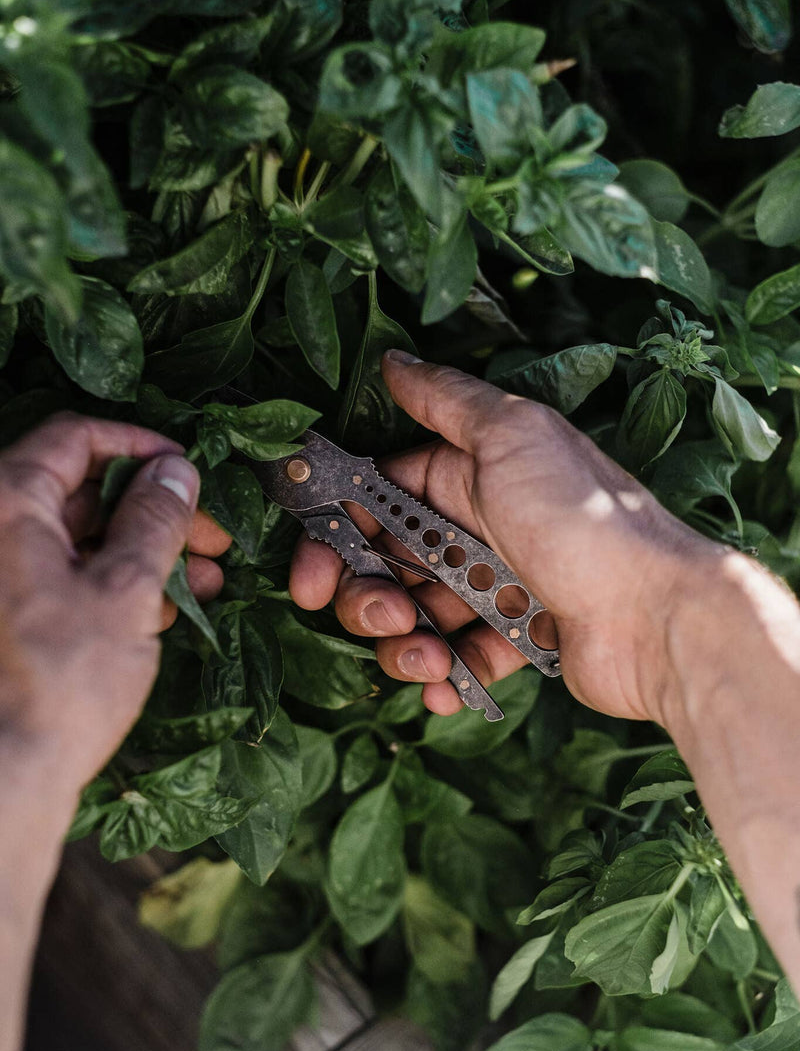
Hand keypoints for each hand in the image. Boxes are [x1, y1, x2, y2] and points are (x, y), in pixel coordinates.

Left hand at [0, 411, 229, 800]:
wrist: (6, 776)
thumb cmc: (63, 681)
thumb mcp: (126, 590)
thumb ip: (154, 521)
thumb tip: (175, 472)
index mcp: (6, 503)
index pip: (75, 438)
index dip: (140, 447)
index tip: (188, 470)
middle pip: (80, 490)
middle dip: (154, 509)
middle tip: (211, 536)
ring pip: (77, 539)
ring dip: (144, 551)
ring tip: (208, 578)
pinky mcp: (7, 617)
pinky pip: (61, 578)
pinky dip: (113, 584)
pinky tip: (168, 609)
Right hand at [290, 351, 722, 722]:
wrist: (658, 614)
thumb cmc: (581, 519)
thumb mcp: (513, 437)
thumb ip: (448, 401)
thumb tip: (394, 361)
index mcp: (472, 475)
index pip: (379, 498)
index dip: (337, 533)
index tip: (312, 570)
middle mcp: (481, 526)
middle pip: (389, 562)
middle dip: (366, 596)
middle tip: (381, 614)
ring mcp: (498, 586)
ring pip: (418, 616)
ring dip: (404, 644)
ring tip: (426, 659)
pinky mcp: (519, 640)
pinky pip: (461, 659)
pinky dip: (445, 679)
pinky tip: (445, 689)